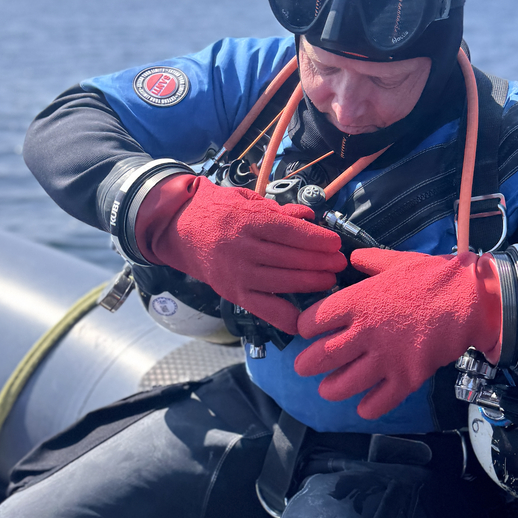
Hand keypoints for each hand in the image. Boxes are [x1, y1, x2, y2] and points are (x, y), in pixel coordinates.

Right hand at [135, 174, 346, 333]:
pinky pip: (265, 309)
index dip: (317, 240)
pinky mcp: (233, 294)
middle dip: (321, 262)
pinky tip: (305, 318)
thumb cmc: (217, 210)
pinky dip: (286, 317)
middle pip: (291, 258)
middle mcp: (242, 249)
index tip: (335, 243)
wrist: (178, 228)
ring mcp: (237, 274)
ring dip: (312, 283)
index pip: (290, 233)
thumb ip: (279, 209)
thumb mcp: (247, 199)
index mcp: (247, 221)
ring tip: (330, 280)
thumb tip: (310, 216)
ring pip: (283, 282)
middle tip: (339, 263)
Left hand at [295, 248, 501, 419]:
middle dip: (306, 364)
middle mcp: (365, 331)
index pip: (312, 321)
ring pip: (343, 384)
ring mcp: (386, 357)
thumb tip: (354, 258)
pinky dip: (367, 407)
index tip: (308, 331)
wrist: (470, 298)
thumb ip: (370, 262)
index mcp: (358, 301)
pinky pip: (378, 402)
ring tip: (327, 388)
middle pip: (320, 356)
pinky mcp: (407, 377)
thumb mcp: (396, 261)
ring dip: (330, 388)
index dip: (305, 327)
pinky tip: (364, 405)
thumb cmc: (432, 277)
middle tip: (304, 366)